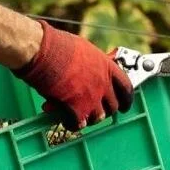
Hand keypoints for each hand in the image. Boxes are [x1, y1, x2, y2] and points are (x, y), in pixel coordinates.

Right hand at [13, 20, 133, 130]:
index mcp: (106, 66)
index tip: (125, 105)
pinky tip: (64, 119)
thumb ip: (91, 64)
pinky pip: (78, 124)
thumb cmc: (57, 45)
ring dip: (89, 117)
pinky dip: (71, 123)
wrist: (42, 51)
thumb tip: (88, 71)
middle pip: (113, 106)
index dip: (126, 99)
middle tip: (96, 110)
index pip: (126, 87)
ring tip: (79, 114)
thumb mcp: (83, 50)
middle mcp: (103, 83)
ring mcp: (91, 98)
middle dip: (105, 110)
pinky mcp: (76, 109)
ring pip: (98, 117)